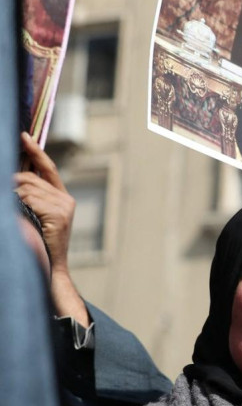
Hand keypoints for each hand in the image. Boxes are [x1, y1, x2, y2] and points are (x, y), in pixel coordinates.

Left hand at [14, 132, 88, 325]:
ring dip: (13, 195)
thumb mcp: (35, 216)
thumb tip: (15, 177)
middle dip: (12, 182)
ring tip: (16, 210)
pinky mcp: (59, 215)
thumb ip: (30, 196)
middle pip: (31, 177)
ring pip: (27, 187)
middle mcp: (66, 199)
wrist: (50, 270)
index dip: (35, 150)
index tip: (22, 135)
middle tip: (10, 198)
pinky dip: (20, 204)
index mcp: (62, 198)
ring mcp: (65, 207)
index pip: (47, 168)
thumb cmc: (38, 244)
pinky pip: (30, 199)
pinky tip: (23, 216)